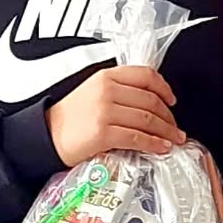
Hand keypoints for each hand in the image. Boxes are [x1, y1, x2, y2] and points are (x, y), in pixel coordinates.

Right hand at [45, 67, 183, 165]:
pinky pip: (137, 138)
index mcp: (106, 77)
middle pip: (150, 100)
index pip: (145, 75)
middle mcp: (107, 90)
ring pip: (147, 119)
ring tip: (174, 139)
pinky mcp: (103, 133)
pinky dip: (154, 144)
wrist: (46, 135)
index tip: (172, 100)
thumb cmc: (70, 117)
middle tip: (175, 127)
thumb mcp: (93, 91)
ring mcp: (105, 111)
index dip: (164, 88)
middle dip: (169, 117)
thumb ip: (119, 91)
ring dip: (166, 131)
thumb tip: (150, 102)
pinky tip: (161, 147)